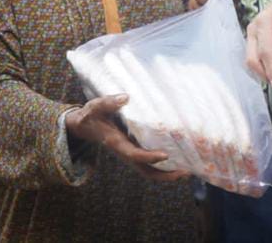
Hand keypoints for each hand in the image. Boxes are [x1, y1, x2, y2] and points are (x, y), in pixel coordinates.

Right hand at [65, 95, 188, 182]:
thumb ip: (108, 102)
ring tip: (187, 168)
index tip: (166, 155)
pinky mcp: (133, 150)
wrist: (83, 126)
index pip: (134, 155)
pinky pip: (149, 164)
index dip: (149, 157)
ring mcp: (130, 153)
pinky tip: (178, 158)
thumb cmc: (90, 115)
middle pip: (146, 171)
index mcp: (116, 143)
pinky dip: (163, 165)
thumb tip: (126, 97)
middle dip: (165, 175)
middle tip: (185, 171)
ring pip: (149, 170)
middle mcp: (125, 152)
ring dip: (167, 173)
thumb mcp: (95, 107)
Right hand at [246, 0, 271, 87]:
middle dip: (264, 73)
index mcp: (264, 21)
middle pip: (252, 57)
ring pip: (251, 59)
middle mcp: (254, 28)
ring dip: (263, 73)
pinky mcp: (255, 40)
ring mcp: (253, 34)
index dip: (270, 68)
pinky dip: (263, 68)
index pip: (265, 50)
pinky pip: (255, 57)